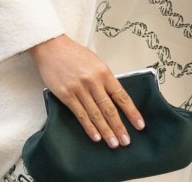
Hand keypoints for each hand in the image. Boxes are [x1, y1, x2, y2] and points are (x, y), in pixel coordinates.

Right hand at [28, 35, 144, 147]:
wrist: (52, 48)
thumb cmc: (74, 54)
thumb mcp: (95, 62)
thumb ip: (104, 78)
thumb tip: (113, 96)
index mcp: (104, 72)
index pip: (121, 96)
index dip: (131, 112)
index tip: (139, 124)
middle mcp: (94, 81)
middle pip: (110, 108)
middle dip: (119, 126)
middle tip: (126, 141)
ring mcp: (80, 89)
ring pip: (96, 114)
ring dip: (106, 131)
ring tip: (114, 143)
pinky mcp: (66, 95)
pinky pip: (80, 114)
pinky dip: (89, 127)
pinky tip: (96, 137)